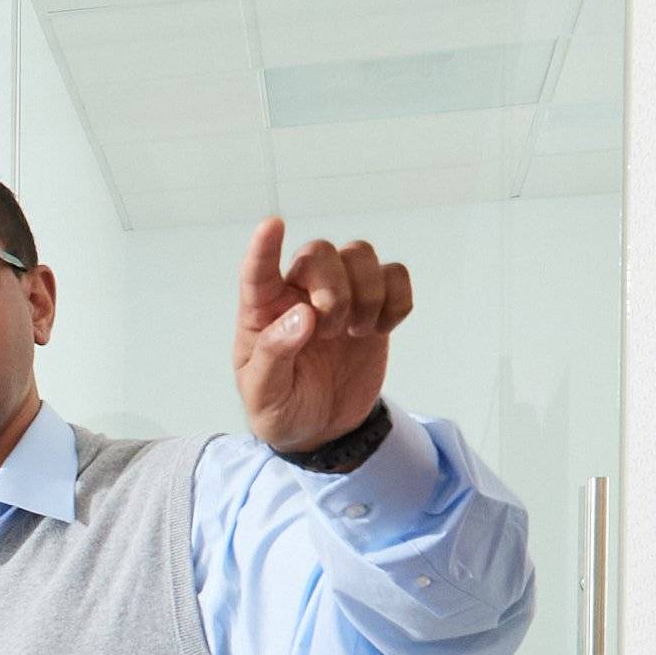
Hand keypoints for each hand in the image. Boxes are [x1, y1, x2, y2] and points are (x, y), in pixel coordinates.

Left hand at [233, 218, 411, 453]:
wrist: (323, 430)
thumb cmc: (282, 408)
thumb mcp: (264, 395)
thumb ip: (273, 354)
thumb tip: (301, 315)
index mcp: (262, 312)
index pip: (258, 272)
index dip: (265, 248)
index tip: (273, 224)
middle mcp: (299, 293)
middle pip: (319, 252)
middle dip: (333, 289)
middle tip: (331, 332)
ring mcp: (340, 295)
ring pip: (359, 254)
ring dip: (366, 291)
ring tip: (357, 332)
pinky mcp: (374, 306)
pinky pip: (395, 275)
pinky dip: (396, 299)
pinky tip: (381, 329)